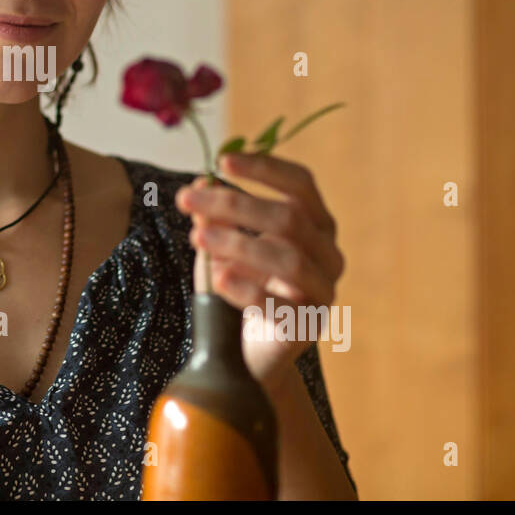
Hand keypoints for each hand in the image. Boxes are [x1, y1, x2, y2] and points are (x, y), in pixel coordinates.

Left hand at [174, 151, 344, 387]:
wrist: (247, 353)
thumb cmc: (240, 288)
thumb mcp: (222, 247)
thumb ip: (214, 217)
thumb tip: (200, 183)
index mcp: (315, 224)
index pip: (301, 184)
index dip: (265, 168)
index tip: (222, 161)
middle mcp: (328, 253)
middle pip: (289, 218)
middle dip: (234, 205)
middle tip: (187, 201)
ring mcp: (323, 291)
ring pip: (288, 259)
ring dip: (238, 243)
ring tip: (197, 239)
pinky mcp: (308, 326)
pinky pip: (282, 305)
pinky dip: (248, 289)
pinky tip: (219, 278)